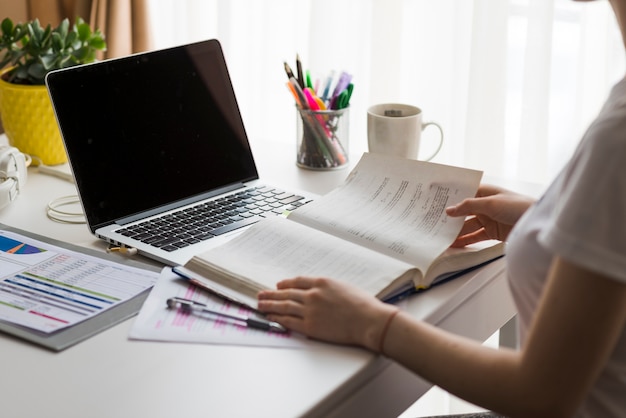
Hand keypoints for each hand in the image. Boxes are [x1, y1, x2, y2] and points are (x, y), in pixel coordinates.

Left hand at [257, 277, 396, 350]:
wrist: (369, 320)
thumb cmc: (363, 305)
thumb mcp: (344, 287)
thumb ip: (329, 289)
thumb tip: (320, 293)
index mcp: (322, 282)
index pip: (298, 281)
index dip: (286, 284)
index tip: (279, 285)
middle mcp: (313, 294)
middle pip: (286, 293)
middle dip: (272, 294)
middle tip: (261, 294)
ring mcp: (310, 310)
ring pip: (284, 306)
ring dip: (270, 305)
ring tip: (260, 304)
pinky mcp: (310, 326)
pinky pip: (289, 321)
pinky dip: (278, 319)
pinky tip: (271, 317)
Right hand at [445, 184, 534, 245]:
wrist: (537, 224)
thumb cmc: (518, 206)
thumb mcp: (491, 203)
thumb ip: (469, 206)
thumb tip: (449, 210)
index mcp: (486, 192)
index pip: (464, 194)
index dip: (451, 198)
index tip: (436, 202)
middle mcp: (485, 205)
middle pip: (464, 211)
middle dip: (451, 217)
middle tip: (434, 222)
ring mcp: (489, 219)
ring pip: (468, 225)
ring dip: (456, 231)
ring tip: (442, 236)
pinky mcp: (492, 232)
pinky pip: (475, 236)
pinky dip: (466, 240)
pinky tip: (455, 244)